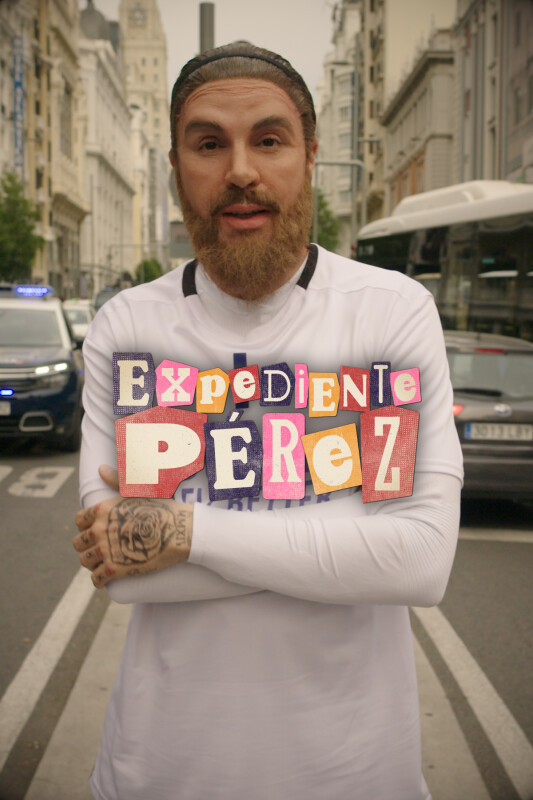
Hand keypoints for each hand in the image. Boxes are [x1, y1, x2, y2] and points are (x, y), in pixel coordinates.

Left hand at [73, 465, 192, 587]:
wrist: (179, 530)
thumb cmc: (162, 508)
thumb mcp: (138, 489)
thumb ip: (117, 479)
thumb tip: (100, 469)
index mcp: (102, 510)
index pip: (79, 521)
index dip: (86, 526)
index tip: (95, 531)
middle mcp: (99, 530)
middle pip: (78, 543)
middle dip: (87, 546)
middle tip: (99, 548)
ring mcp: (106, 550)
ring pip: (85, 561)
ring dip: (91, 563)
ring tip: (102, 563)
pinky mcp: (115, 569)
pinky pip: (96, 579)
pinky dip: (99, 580)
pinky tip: (105, 578)